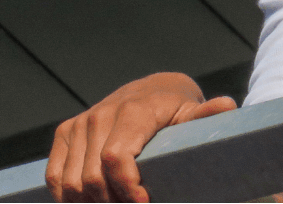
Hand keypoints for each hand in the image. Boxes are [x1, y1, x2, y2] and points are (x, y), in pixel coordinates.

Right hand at [46, 72, 236, 201]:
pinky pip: (55, 176)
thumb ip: (206, 115)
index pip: (116, 159)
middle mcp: (101, 115)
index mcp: (132, 112)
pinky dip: (68, 198)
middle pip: (92, 178)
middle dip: (111, 203)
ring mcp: (80, 124)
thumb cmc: (176, 108)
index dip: (126, 188)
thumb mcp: (193, 112)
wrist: (153, 89)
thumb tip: (227, 107)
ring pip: (70, 182)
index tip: (143, 203)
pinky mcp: (66, 133)